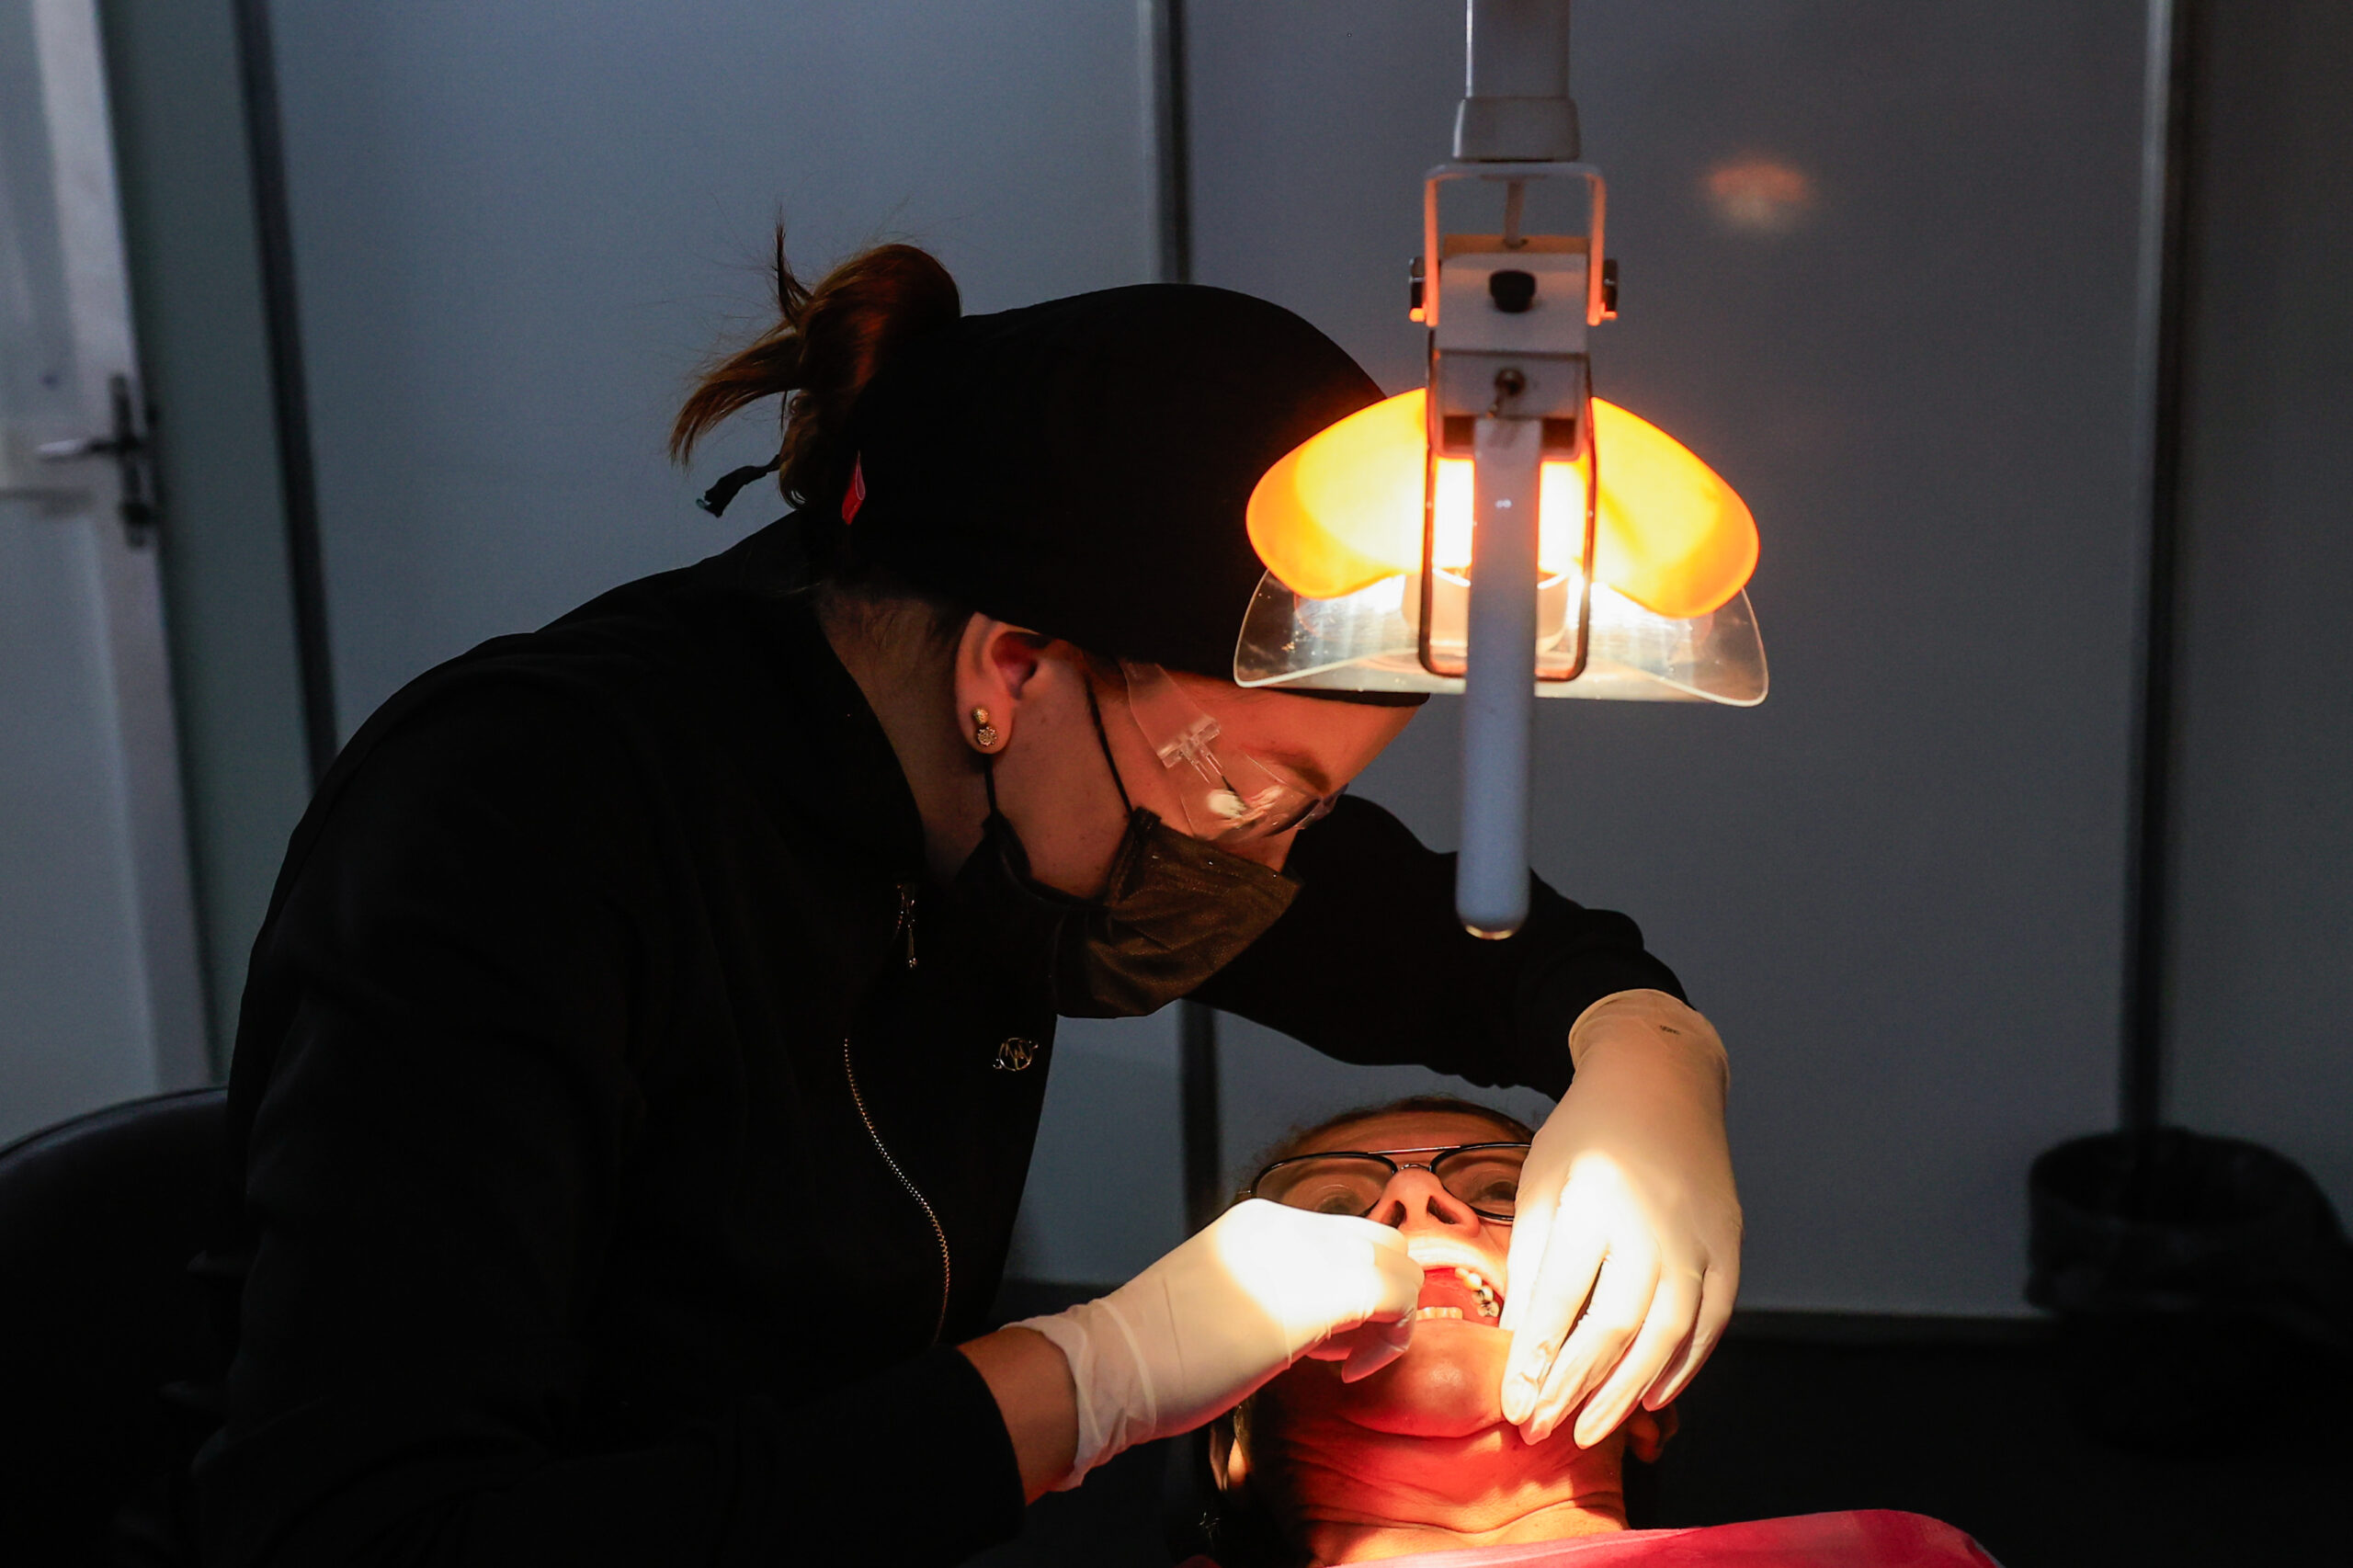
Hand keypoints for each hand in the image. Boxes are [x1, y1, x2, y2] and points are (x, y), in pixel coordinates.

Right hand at [1018, 1199, 1420, 1485]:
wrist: (1119, 1364)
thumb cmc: (1157, 1351)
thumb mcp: (1226, 1295)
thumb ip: (1275, 1287)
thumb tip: (1323, 1315)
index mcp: (1259, 1220)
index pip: (1343, 1235)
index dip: (1352, 1286)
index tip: (1332, 1333)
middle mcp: (1287, 1223)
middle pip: (1380, 1239)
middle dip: (1383, 1295)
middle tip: (1349, 1344)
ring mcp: (1305, 1250)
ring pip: (1398, 1262)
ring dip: (1388, 1316)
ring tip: (1341, 1359)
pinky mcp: (1322, 1291)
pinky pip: (1397, 1298)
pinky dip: (1390, 1339)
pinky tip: (1348, 1373)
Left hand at [1498, 990, 1740, 1447]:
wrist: (1660, 1082)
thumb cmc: (1586, 1135)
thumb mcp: (1541, 1183)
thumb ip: (1533, 1264)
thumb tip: (1519, 1345)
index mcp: (1592, 1201)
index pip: (1561, 1298)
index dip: (1537, 1360)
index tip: (1515, 1404)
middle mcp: (1651, 1223)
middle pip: (1615, 1326)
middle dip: (1575, 1388)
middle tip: (1542, 1430)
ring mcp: (1699, 1237)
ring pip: (1667, 1334)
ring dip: (1627, 1393)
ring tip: (1590, 1430)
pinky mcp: (1729, 1245)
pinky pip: (1712, 1321)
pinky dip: (1684, 1366)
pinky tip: (1653, 1397)